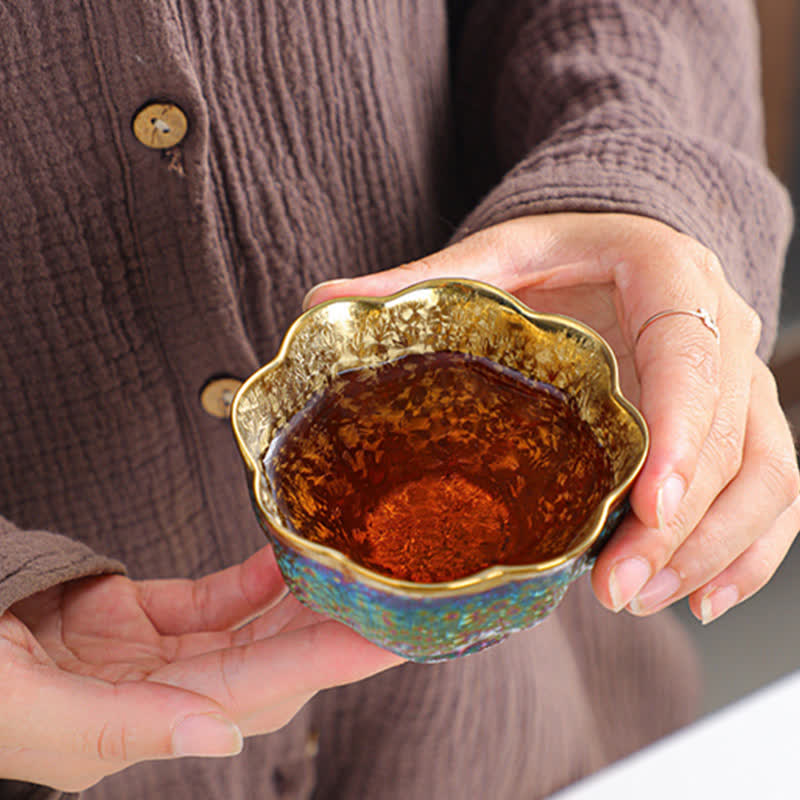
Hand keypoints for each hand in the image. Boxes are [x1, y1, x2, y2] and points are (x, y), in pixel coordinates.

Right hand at [0, 546, 400, 790]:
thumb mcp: (32, 709)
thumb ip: (130, 726)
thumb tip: (223, 738)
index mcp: (133, 729)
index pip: (256, 692)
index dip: (325, 663)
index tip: (387, 637)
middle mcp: (154, 695)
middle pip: (264, 665)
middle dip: (327, 633)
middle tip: (387, 599)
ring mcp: (146, 654)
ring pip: (244, 630)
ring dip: (297, 604)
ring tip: (348, 576)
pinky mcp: (133, 616)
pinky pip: (207, 600)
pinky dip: (247, 581)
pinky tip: (281, 562)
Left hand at [305, 212, 799, 623]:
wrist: (621, 247)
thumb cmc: (562, 254)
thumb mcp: (498, 255)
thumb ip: (422, 281)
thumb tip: (321, 305)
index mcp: (669, 277)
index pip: (692, 356)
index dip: (683, 434)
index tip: (648, 505)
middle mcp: (722, 330)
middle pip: (734, 439)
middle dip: (683, 525)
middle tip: (616, 586)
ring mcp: (740, 382)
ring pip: (767, 476)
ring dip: (713, 549)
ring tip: (639, 600)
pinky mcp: (743, 423)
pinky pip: (776, 492)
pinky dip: (750, 552)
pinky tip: (698, 599)